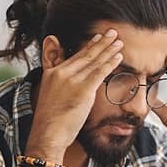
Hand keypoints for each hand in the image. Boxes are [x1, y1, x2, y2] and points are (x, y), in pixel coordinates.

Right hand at [27, 29, 123, 157]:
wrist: (47, 134)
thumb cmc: (49, 121)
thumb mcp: (48, 96)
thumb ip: (56, 81)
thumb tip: (62, 80)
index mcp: (52, 73)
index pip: (74, 56)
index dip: (88, 46)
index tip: (97, 37)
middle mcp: (62, 73)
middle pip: (85, 55)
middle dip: (101, 42)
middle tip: (112, 32)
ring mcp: (72, 81)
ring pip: (94, 61)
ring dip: (108, 50)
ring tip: (119, 42)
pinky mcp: (83, 90)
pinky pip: (99, 72)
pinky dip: (110, 63)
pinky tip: (118, 57)